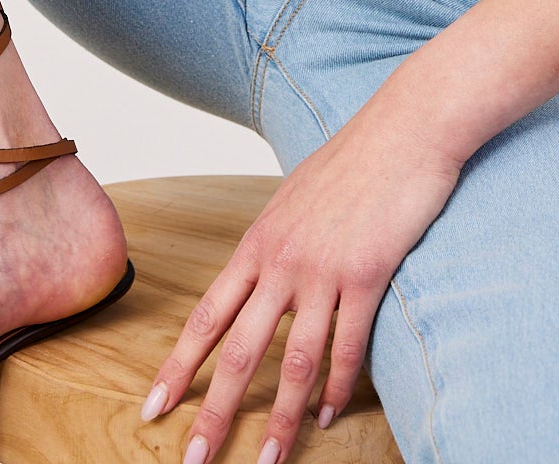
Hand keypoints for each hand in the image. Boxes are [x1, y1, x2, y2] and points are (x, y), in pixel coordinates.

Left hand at [140, 104, 460, 462]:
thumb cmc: (353, 158)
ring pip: (294, 361)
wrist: (404, 128)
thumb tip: (263, 272)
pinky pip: (348, 345)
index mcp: (259, 242)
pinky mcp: (368, 274)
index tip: (154, 406)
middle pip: (240, 350)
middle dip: (214, 410)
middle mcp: (283, 260)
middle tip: (193, 458)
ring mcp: (324, 269)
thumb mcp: (295, 196)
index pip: (207, 314)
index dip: (178, 365)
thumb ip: (275, 240)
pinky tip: (330, 415)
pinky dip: (337, 386)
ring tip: (265, 461)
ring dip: (280, 418)